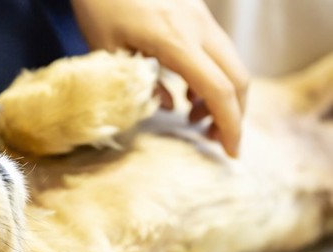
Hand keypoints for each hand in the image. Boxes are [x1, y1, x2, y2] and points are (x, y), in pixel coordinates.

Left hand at [70, 0, 248, 156]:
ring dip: (222, 97)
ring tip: (195, 121)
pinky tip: (187, 95)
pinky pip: (215, 51)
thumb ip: (138, 84)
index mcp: (176, 39)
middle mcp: (198, 27)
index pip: (218, 89)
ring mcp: (200, 17)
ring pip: (230, 63)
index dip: (229, 124)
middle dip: (234, 115)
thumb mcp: (108, 51)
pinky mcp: (195, 14)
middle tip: (215, 141)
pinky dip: (211, 77)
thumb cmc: (99, 4)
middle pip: (237, 77)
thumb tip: (166, 107)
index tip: (230, 152)